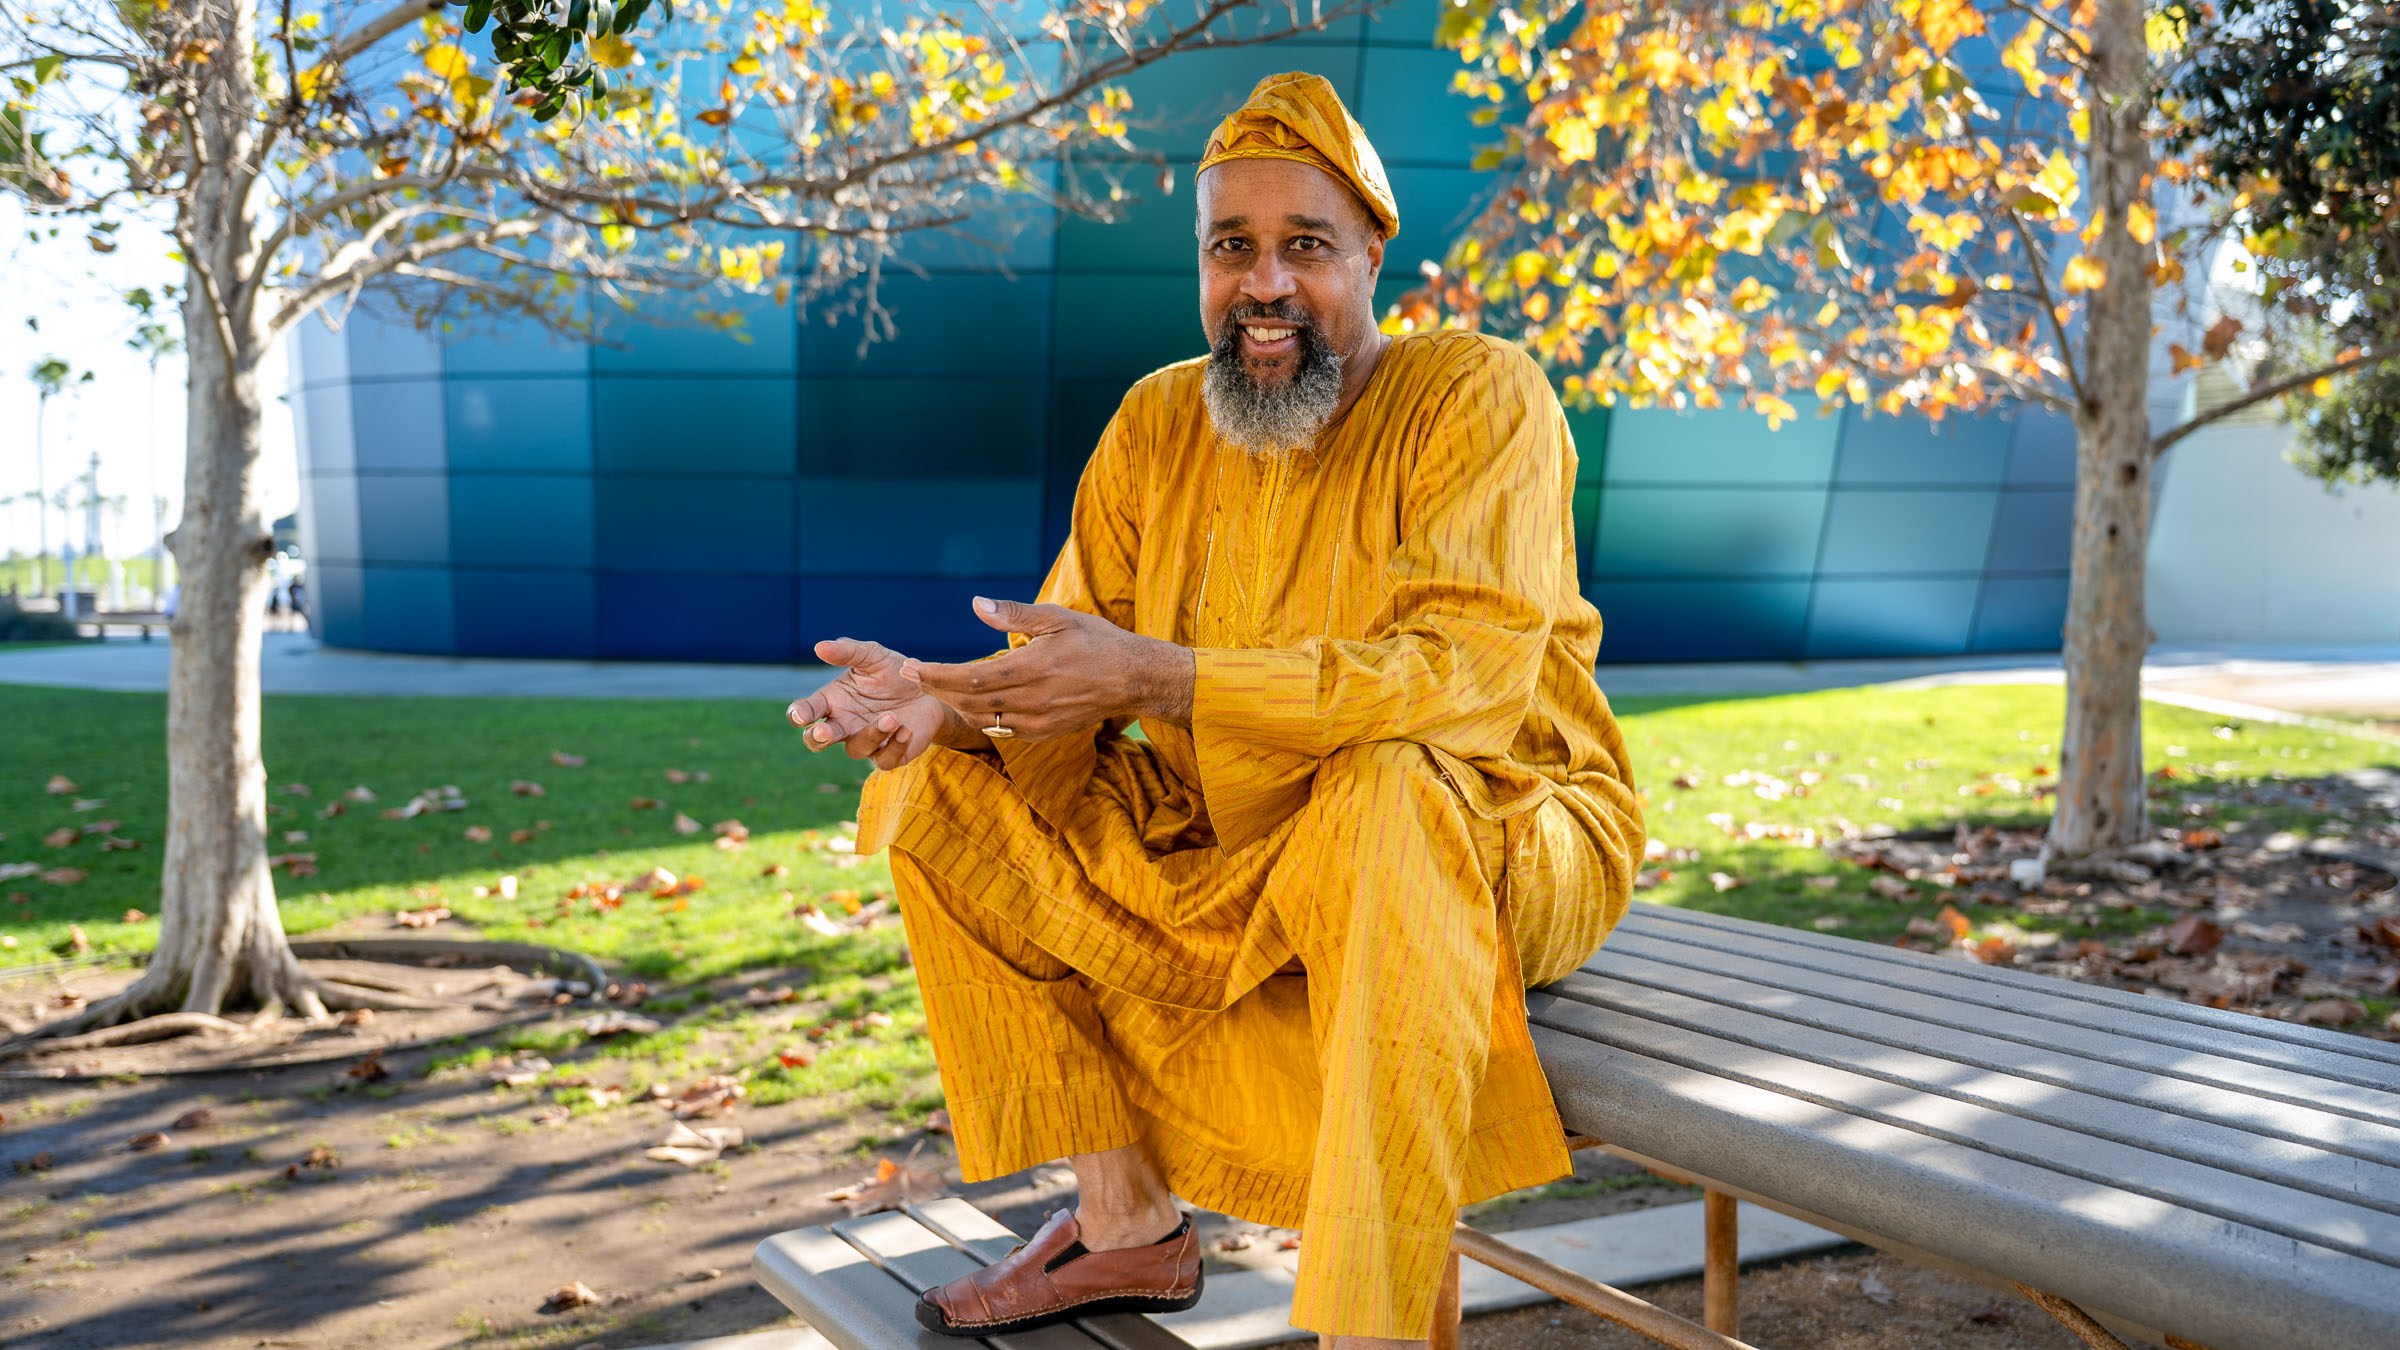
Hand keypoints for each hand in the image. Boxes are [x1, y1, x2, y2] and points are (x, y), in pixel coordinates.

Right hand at [786, 638, 974, 770]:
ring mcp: (866, 742)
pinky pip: (885, 760)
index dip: (799, 714)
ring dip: (871, 734)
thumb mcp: (873, 656)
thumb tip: (820, 647)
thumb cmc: (894, 673)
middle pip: (816, 740)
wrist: (930, 690)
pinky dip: (895, 746)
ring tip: (892, 716)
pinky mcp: (890, 754)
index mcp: (832, 701)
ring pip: (856, 749)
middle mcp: (844, 725)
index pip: (807, 711)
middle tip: (823, 732)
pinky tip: (906, 730)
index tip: (801, 716)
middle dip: (816, 738)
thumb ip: (848, 652)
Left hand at [904, 597, 1193, 742]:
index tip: (910, 666)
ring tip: (937, 686)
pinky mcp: (1043, 734)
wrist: (1133, 679)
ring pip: (980, 719)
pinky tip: (970, 702)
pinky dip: (979, 716)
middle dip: (935, 688)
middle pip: (966, 701)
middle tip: (914, 674)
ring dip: (954, 704)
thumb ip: (1014, 613)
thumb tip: (976, 604)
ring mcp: (1037, 723)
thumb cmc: (1096, 642)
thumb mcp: (1057, 617)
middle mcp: (1031, 702)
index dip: (933, 674)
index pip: (967, 678)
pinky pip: (1000, 730)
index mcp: (1031, 669)